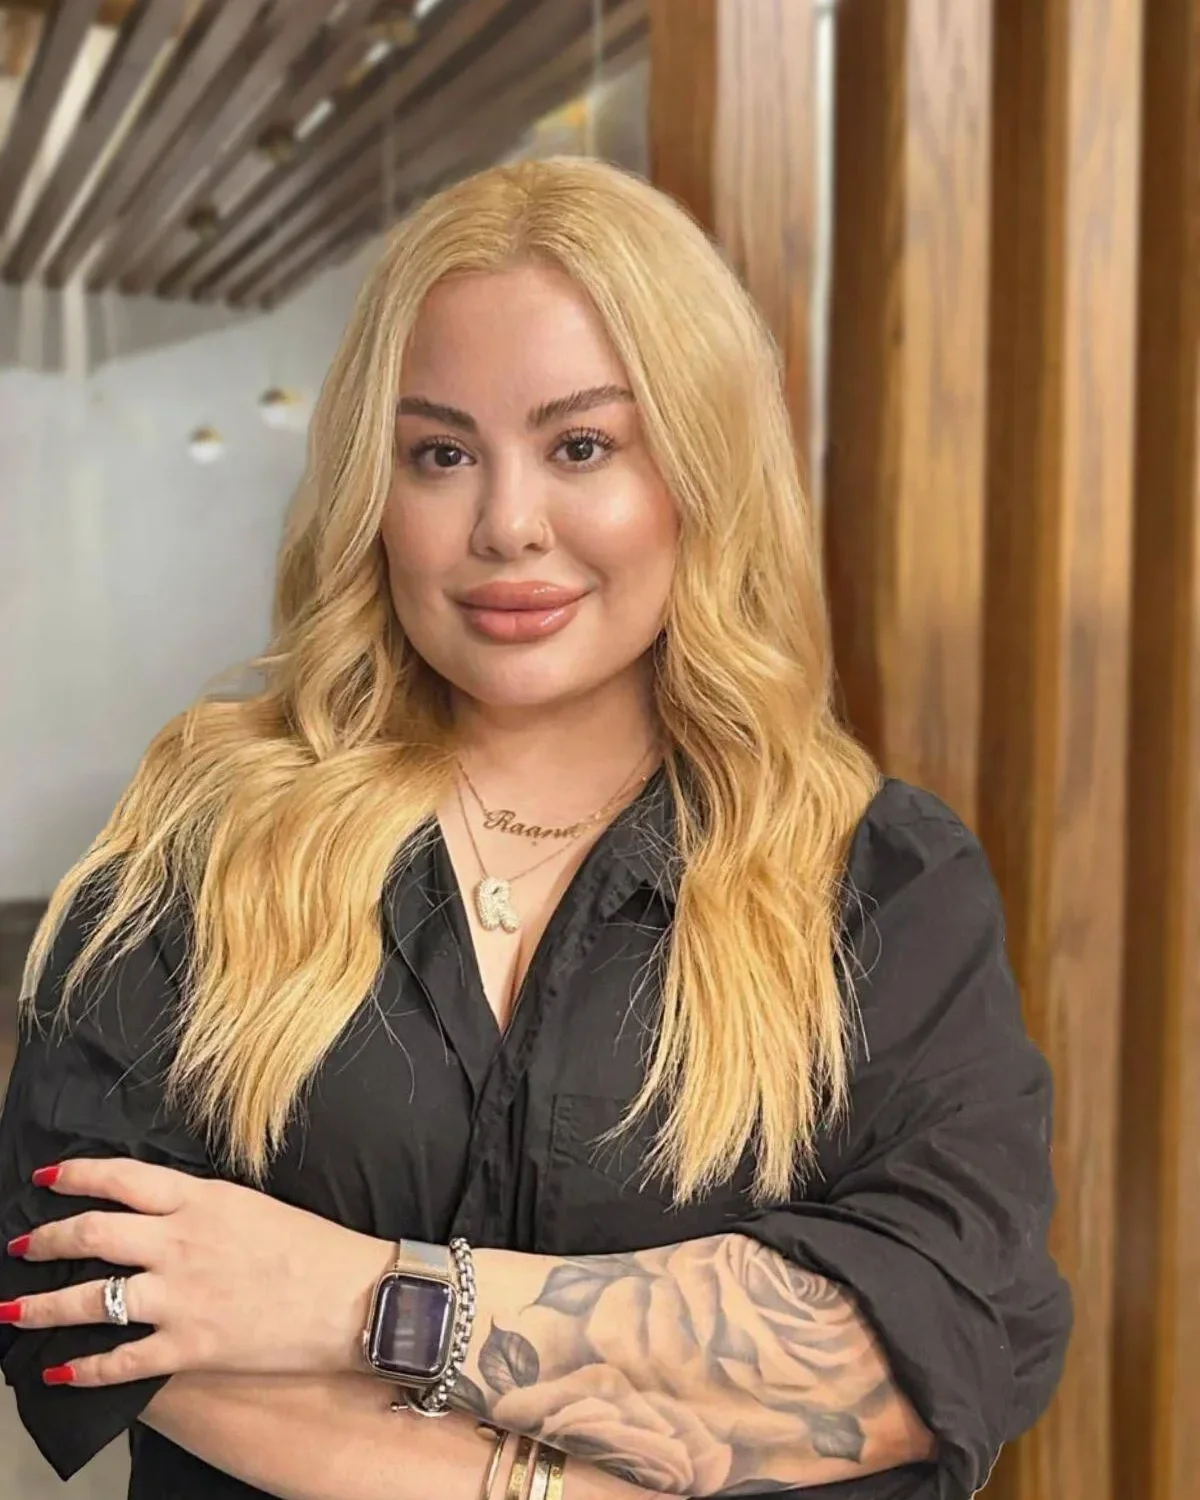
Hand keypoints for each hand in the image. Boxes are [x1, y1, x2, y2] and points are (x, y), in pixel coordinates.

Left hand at [3, 1158, 394, 1387]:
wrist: (355, 1298)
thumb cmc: (314, 1248)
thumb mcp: (253, 1205)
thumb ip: (201, 1206)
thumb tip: (156, 1210)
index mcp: (202, 1200)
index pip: (120, 1178)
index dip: (74, 1175)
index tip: (45, 1178)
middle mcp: (181, 1243)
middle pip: (91, 1234)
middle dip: (43, 1240)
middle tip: (19, 1246)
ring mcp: (181, 1297)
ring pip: (89, 1300)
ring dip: (40, 1308)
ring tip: (11, 1313)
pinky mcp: (190, 1347)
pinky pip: (119, 1361)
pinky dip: (82, 1368)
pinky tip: (59, 1371)